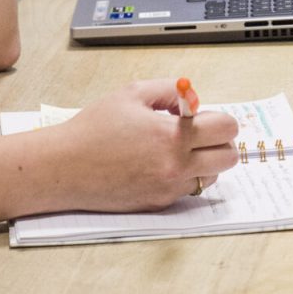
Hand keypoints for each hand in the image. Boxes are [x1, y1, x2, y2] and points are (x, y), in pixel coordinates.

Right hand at [52, 80, 240, 212]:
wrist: (63, 167)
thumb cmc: (93, 129)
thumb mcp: (134, 93)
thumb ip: (172, 90)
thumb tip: (193, 99)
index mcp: (173, 136)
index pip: (227, 128)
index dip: (219, 118)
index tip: (205, 116)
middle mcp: (175, 166)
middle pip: (229, 157)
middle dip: (219, 141)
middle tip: (199, 133)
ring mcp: (168, 188)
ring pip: (212, 176)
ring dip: (204, 161)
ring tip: (178, 149)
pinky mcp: (158, 203)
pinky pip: (188, 190)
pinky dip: (184, 177)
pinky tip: (161, 164)